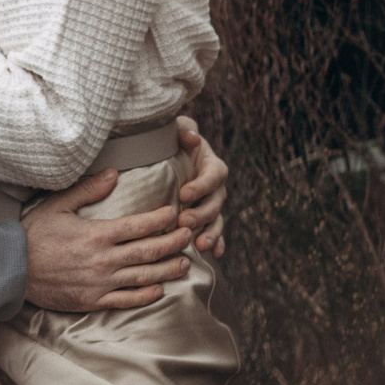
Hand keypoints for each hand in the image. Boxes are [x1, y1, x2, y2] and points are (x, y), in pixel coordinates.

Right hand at [22, 170, 193, 310]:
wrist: (13, 269)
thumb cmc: (34, 234)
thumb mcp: (57, 204)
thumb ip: (88, 189)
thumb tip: (114, 174)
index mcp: (97, 234)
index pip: (139, 225)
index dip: (161, 219)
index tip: (174, 213)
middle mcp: (104, 259)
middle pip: (149, 250)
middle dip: (174, 242)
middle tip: (189, 235)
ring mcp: (100, 282)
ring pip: (144, 277)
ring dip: (168, 269)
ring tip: (184, 263)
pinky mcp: (93, 300)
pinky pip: (127, 300)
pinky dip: (147, 295)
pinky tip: (159, 289)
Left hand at [173, 117, 228, 259]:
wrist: (166, 158)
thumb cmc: (171, 141)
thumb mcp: (175, 129)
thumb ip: (184, 129)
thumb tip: (192, 137)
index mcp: (212, 166)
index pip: (213, 176)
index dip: (201, 186)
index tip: (183, 194)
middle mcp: (216, 188)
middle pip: (215, 203)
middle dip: (201, 214)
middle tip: (183, 221)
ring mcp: (212, 206)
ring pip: (216, 221)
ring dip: (210, 233)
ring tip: (199, 245)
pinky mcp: (206, 220)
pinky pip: (216, 234)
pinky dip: (218, 244)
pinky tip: (215, 255)